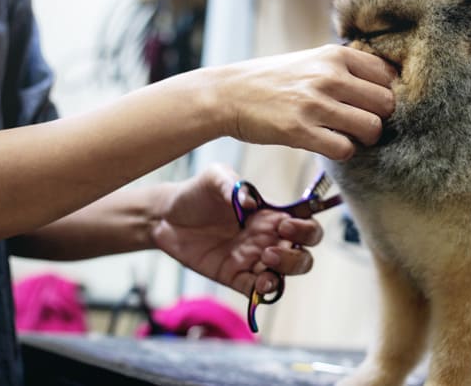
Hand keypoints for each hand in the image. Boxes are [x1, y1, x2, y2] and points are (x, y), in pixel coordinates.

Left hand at [151, 164, 322, 296]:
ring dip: (283, 272)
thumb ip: (233, 185)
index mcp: (269, 214)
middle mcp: (267, 238)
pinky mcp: (234, 276)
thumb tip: (250, 202)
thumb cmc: (197, 193)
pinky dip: (264, 291)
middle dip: (297, 255)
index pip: (304, 223)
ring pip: (285, 274)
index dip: (305, 228)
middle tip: (271, 249)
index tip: (285, 226)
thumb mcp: (214, 177)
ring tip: (264, 261)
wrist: (165, 216)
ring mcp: (252, 259)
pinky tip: (259, 285)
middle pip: (303, 253)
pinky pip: (257, 290)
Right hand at [209, 45, 395, 159]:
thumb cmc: (273, 80)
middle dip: (380, 118)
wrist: (228, 94)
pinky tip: (329, 145)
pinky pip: (345, 148)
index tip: (372, 105)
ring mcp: (315, 103)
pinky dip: (343, 152)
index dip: (385, 94)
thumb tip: (385, 84)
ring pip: (371, 128)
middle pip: (386, 103)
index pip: (388, 75)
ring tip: (348, 136)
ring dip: (364, 139)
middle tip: (362, 124)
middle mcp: (329, 76)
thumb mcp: (311, 60)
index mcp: (335, 55)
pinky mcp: (300, 130)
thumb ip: (344, 69)